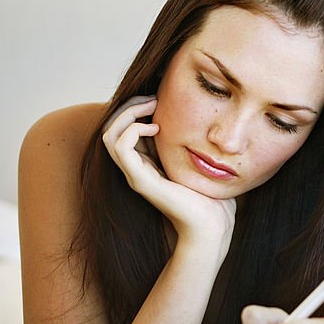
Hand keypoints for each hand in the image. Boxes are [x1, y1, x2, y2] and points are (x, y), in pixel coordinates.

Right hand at [102, 96, 235, 248]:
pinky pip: (120, 147)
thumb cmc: (212, 196)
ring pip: (110, 135)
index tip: (159, 98)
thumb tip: (199, 121)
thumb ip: (190, 144)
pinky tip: (156, 128)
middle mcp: (137, 169)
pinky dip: (133, 129)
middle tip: (153, 98)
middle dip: (129, 106)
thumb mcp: (199, 162)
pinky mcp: (140, 181)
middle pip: (112, 129)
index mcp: (148, 164)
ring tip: (152, 106)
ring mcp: (136, 175)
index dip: (136, 109)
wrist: (213, 225)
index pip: (125, 129)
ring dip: (127, 114)